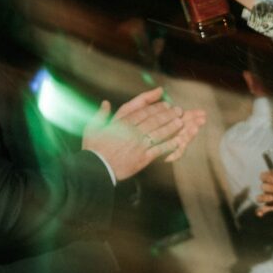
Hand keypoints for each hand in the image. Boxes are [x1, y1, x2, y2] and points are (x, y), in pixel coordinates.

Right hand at [85, 86, 205, 181]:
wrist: (96, 170)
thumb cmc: (93, 150)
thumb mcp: (92, 128)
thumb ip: (101, 114)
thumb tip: (105, 103)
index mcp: (122, 124)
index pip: (142, 112)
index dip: (155, 107)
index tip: (164, 104)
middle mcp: (132, 132)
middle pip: (153, 120)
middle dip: (167, 114)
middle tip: (178, 110)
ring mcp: (138, 145)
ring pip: (158, 133)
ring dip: (171, 127)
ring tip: (181, 122)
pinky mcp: (142, 158)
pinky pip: (159, 150)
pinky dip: (169, 145)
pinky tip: (177, 141)